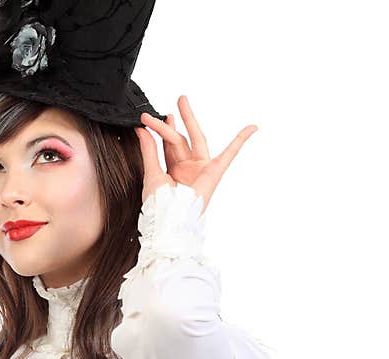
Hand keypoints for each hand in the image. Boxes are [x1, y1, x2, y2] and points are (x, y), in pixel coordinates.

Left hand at [135, 95, 257, 212]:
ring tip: (182, 101)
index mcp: (173, 170)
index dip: (158, 130)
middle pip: (179, 138)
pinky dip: (240, 141)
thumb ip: (149, 149)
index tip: (145, 118)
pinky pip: (230, 154)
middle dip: (175, 120)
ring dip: (188, 120)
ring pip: (193, 139)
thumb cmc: (159, 205)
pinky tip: (252, 128)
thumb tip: (142, 129)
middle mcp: (187, 168)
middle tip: (174, 102)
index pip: (167, 145)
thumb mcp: (151, 172)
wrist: (169, 221)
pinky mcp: (214, 172)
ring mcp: (201, 168)